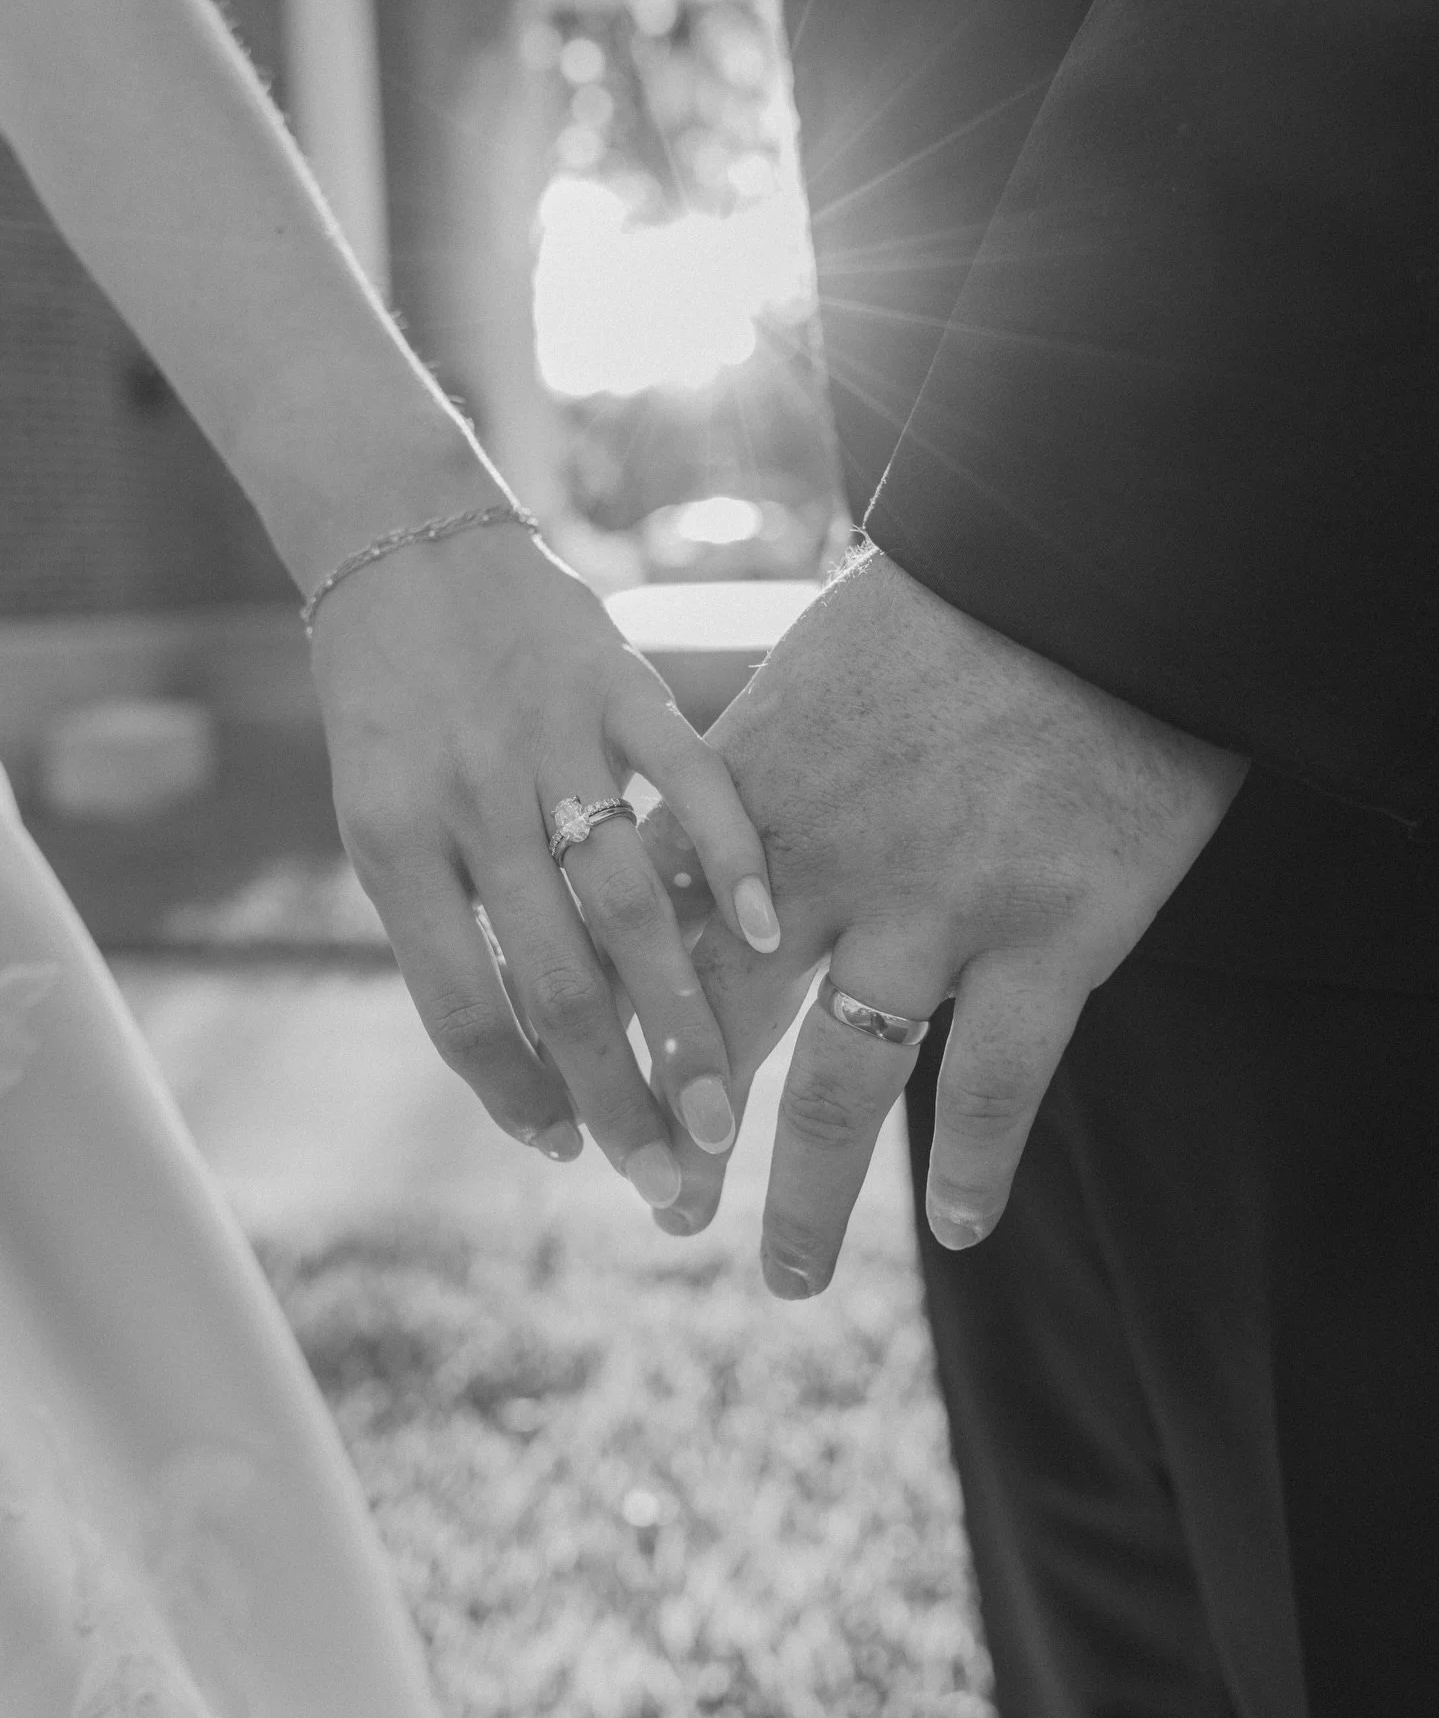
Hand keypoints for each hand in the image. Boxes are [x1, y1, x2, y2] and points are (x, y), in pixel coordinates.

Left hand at [308, 520, 779, 1205]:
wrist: (401, 539)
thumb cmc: (393, 703)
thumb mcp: (385, 816)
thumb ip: (450, 921)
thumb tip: (527, 1060)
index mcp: (392, 843)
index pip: (459, 1007)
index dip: (513, 1094)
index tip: (566, 1152)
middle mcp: (468, 802)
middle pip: (554, 980)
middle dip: (615, 1093)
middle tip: (672, 1178)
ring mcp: (548, 738)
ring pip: (627, 904)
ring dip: (681, 1014)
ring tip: (723, 1105)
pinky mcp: (618, 679)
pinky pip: (690, 775)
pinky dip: (733, 855)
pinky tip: (774, 933)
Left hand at [643, 548, 1246, 1290]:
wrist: (1101, 565)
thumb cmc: (962, 603)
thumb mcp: (814, 665)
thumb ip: (752, 758)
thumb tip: (692, 815)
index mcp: (753, 788)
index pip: (650, 934)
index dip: (613, 1024)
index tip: (586, 1090)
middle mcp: (824, 862)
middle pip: (718, 1026)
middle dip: (679, 1129)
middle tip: (659, 1204)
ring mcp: (936, 906)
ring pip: (841, 1085)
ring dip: (803, 1195)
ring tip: (785, 1276)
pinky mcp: (1051, 932)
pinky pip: (995, 1082)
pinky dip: (973, 1164)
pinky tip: (958, 1227)